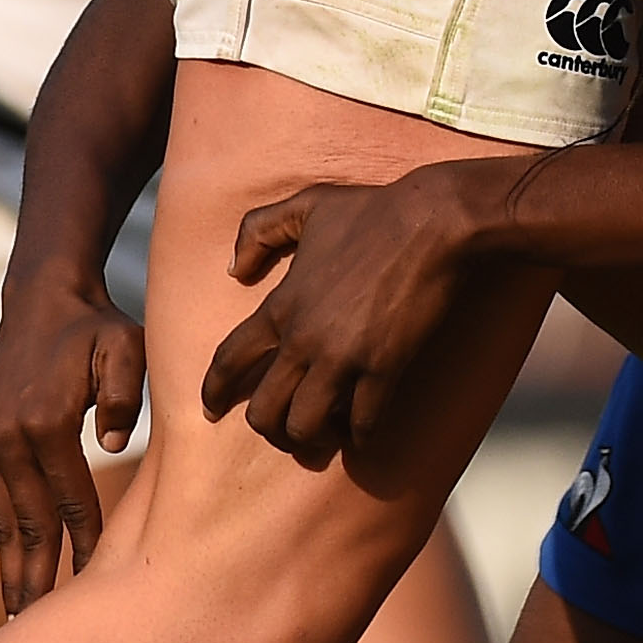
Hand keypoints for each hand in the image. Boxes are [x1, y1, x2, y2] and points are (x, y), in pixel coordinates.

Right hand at [0, 279, 144, 612]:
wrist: (44, 302)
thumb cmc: (98, 329)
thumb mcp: (124, 347)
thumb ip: (124, 393)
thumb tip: (115, 445)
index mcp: (45, 421)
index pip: (70, 499)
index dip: (85, 542)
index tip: (98, 581)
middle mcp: (4, 436)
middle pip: (28, 522)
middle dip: (40, 576)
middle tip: (48, 626)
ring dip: (8, 572)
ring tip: (18, 618)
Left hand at [199, 167, 490, 466]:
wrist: (433, 221)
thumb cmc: (372, 211)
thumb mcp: (305, 205)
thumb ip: (259, 230)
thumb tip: (235, 269)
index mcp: (281, 305)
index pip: (229, 361)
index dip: (213, 390)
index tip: (209, 410)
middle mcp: (304, 340)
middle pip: (264, 411)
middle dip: (268, 428)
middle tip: (284, 427)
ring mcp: (343, 359)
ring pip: (305, 427)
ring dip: (310, 437)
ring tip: (323, 431)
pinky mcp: (384, 369)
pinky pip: (361, 422)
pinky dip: (358, 434)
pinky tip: (362, 430)